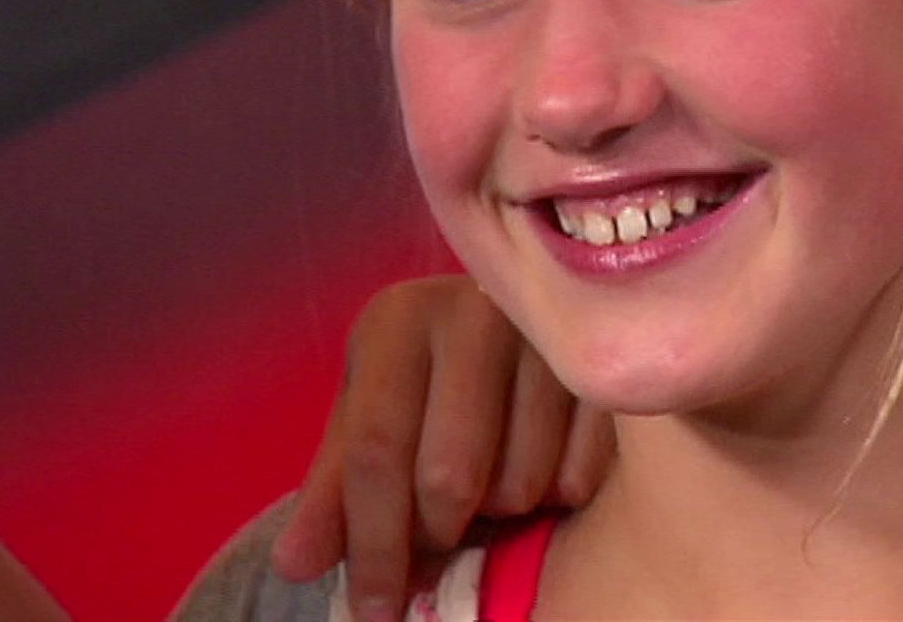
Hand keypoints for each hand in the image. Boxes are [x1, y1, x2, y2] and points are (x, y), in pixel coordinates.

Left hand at [269, 274, 612, 617]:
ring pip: (521, 484)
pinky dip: (558, 498)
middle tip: (443, 539)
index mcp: (400, 320)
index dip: (373, 543)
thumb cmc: (434, 374)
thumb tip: (296, 565)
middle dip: (440, 533)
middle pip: (449, 475)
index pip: (375, 451)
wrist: (525, 315)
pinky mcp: (606, 366)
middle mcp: (474, 310)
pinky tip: (546, 467)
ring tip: (495, 485)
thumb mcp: (372, 414)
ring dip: (503, 513)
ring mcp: (549, 333)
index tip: (376, 610)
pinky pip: (580, 476)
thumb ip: (335, 491)